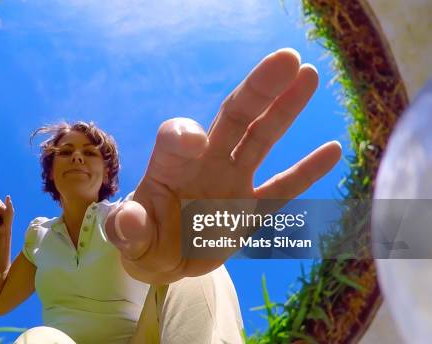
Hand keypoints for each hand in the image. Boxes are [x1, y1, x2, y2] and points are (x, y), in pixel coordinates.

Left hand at [105, 48, 341, 283]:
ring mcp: (231, 183)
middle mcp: (205, 164)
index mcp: (169, 166)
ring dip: (284, 110)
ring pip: (261, 140)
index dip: (184, 134)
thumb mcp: (128, 238)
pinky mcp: (250, 209)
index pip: (176, 136)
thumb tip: (127, 220)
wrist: (164, 260)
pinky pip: (282, 188)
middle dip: (257, 91)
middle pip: (232, 119)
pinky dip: (306, 172)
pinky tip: (333, 149)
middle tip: (286, 59)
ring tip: (308, 75)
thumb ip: (127, 229)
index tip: (195, 141)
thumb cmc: (142, 240)